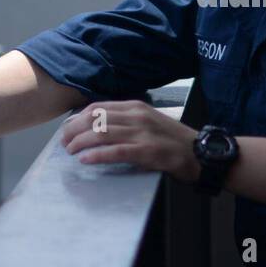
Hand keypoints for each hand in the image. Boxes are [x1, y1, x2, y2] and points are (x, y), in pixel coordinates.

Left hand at [61, 100, 200, 182]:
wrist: (201, 153)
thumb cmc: (174, 141)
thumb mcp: (149, 122)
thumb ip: (127, 122)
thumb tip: (98, 128)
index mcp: (136, 107)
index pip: (99, 107)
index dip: (78, 118)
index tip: (68, 129)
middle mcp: (137, 116)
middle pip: (95, 119)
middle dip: (74, 130)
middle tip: (64, 142)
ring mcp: (142, 133)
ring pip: (102, 133)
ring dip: (80, 142)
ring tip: (70, 151)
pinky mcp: (147, 151)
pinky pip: (116, 151)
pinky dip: (97, 155)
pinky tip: (85, 159)